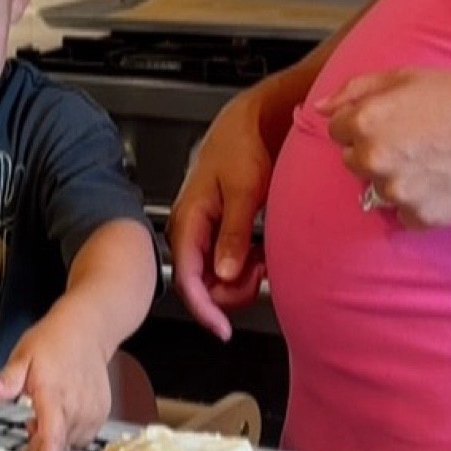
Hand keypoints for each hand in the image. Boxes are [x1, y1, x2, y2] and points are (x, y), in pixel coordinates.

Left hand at [0, 308, 112, 450]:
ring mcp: (92, 413)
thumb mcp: (22, 355)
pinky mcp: (101, 415)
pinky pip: (81, 438)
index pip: (51, 437)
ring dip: (51, 442)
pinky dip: (66, 435)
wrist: (88, 329)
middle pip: (55, 447)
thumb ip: (6, 379)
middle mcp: (77, 408)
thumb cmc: (52, 342)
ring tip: (38, 421)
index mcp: (54, 395)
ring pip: (68, 445)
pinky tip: (56, 418)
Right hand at [167, 97, 271, 339]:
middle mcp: (191, 228)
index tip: (223, 329)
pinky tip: (261, 254)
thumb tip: (224, 273)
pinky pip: (227, 261)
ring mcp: (205, 229)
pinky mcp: (219, 228)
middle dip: (230, 290)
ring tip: (264, 261)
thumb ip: (232, 232)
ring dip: (241, 279)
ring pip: (216, 275)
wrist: (252, 122)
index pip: (186, 277)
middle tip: (260, 275)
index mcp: (189, 218)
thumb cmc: (242, 146)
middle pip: (201, 283)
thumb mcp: (243, 189)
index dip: (204, 308)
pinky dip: (246, 266)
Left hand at [318, 68, 450, 227]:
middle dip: (376, 152)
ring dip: (397, 179)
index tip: (394, 120)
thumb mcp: (406, 76)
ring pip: (378, 190)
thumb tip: (321, 108)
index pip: (337, 130)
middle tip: (415, 140)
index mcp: (365, 121)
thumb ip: (356, 90)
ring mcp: (397, 192)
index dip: (364, 122)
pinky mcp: (421, 216)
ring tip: (433, 160)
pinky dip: (419, 203)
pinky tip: (443, 182)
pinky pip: (405, 214)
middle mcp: (373, 160)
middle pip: (354, 162)